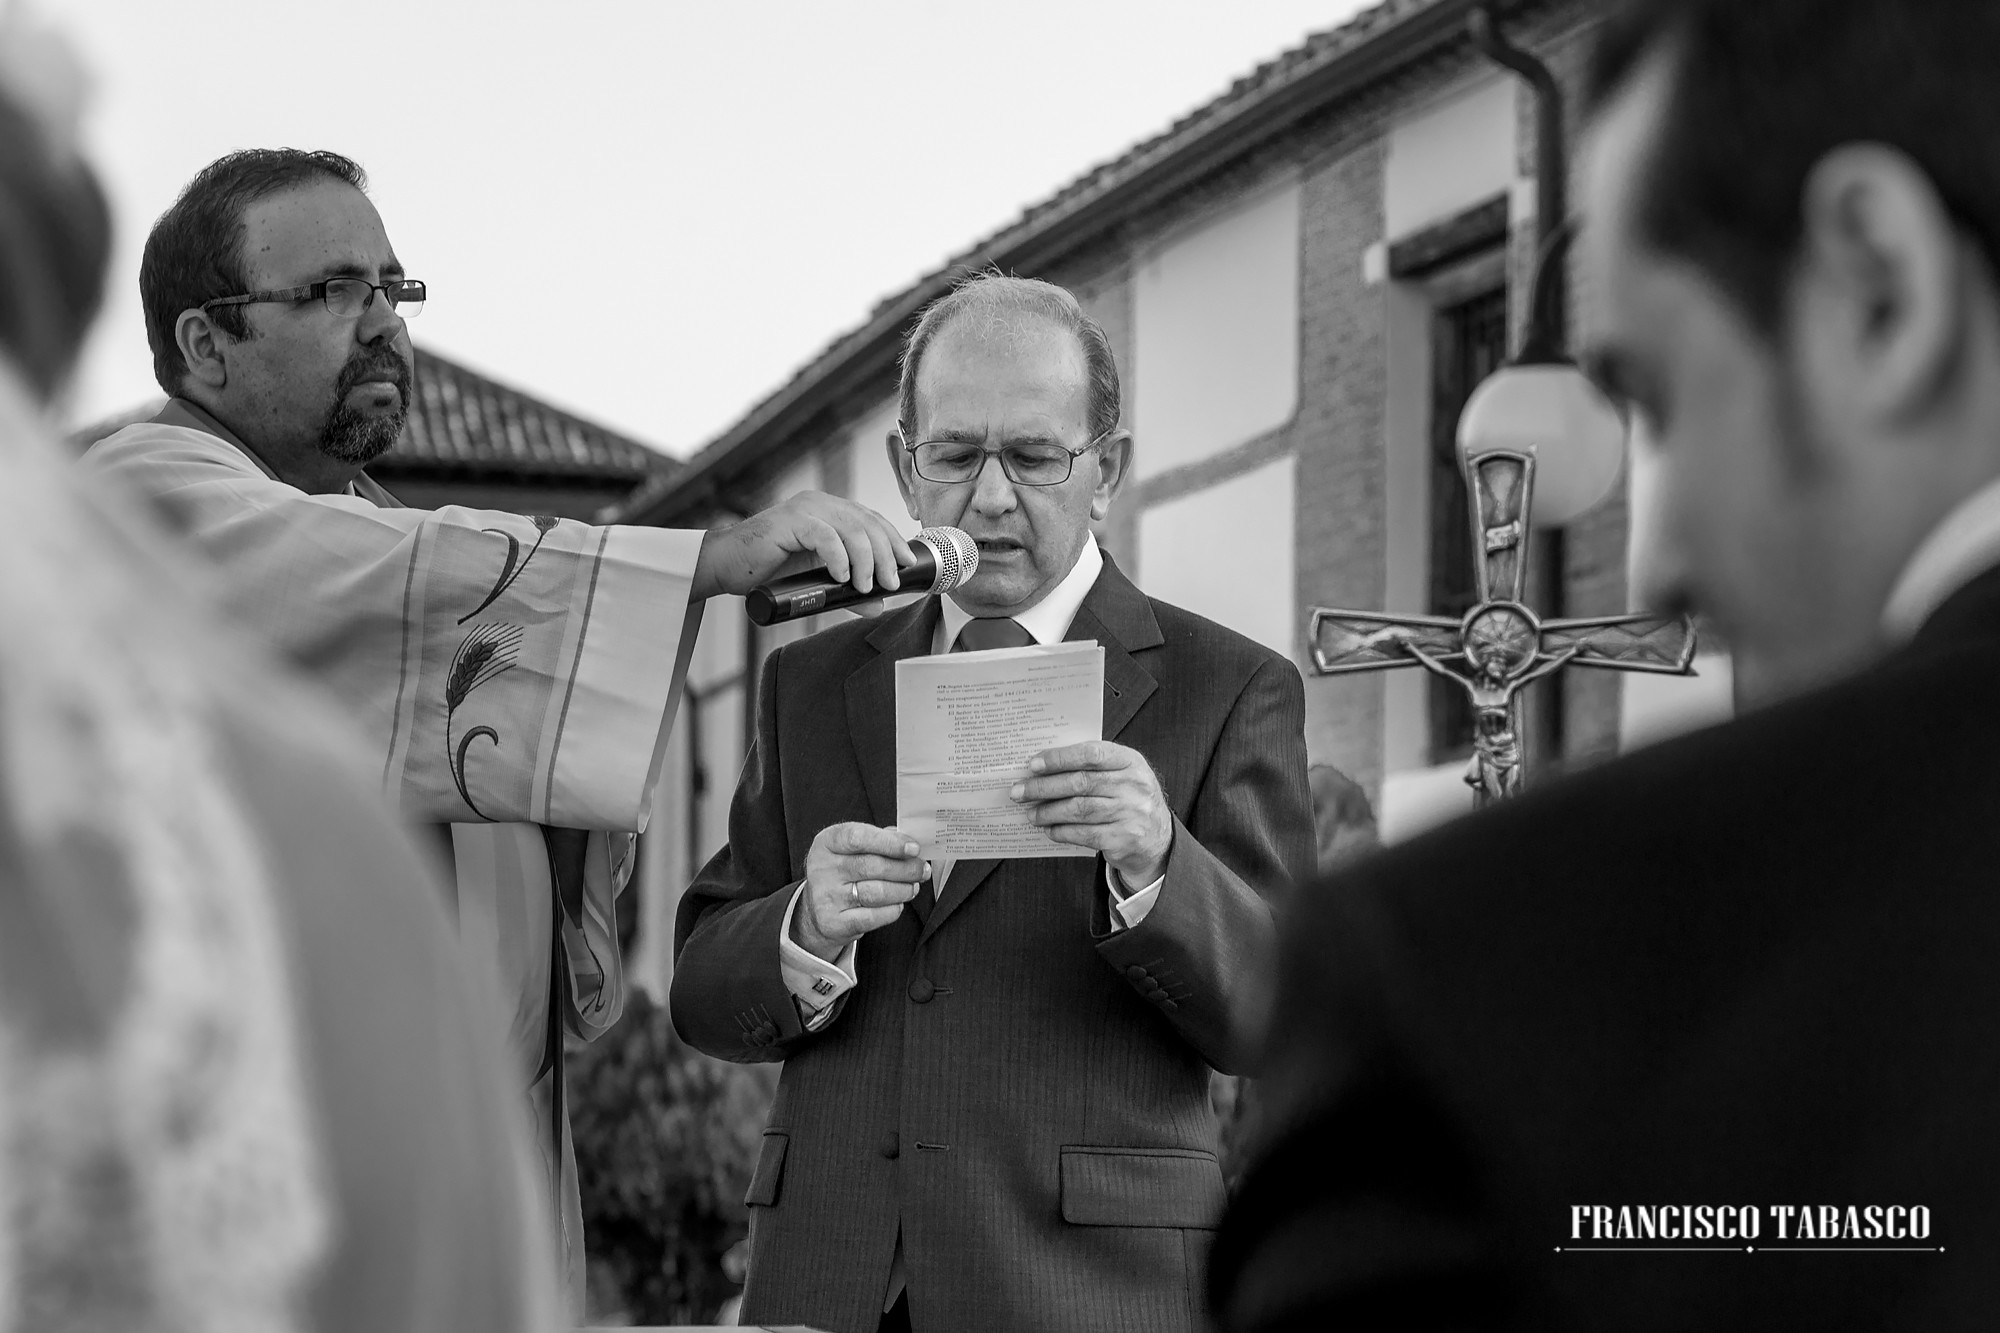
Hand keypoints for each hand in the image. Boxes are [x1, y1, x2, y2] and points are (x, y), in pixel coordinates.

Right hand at [693, 491, 914, 603]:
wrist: (726, 567)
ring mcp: (804, 509)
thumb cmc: (768, 570)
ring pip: (850, 529)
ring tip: (867, 586)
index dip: (892, 540)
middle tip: (890, 583)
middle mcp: (820, 503)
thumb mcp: (816, 581)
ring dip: (865, 560)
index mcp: (829, 511)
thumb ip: (846, 589)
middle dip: (884, 554)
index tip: (906, 565)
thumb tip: (877, 605)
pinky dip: (838, 557)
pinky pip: (823, 535)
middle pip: (866, 524)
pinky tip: (842, 576)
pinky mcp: (788, 521)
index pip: (871, 520)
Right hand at [793, 822, 928, 962]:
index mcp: (827, 843)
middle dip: (905, 869)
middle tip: (922, 870)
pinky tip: (897, 904)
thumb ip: (881, 840)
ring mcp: (826, 897)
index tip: (914, 848)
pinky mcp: (834, 922)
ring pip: (877, 893)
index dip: (890, 843)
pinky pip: (874, 916)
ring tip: (912, 887)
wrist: (819, 909)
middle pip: (872, 866)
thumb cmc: (844, 871)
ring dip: (903, 890)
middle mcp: (822, 868)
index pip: (858, 838)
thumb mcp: (853, 848)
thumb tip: (911, 843)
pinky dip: (893, 910)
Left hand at [1011, 741, 1172, 885]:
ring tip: (1030, 813)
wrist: (1157, 837)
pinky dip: (1061, 832)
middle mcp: (1133, 785)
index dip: (1059, 758)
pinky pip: (1084, 834)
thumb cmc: (1128, 799)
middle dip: (1043, 787)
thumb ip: (1091, 767)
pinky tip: (1049, 829)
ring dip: (1048, 812)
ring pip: (1078, 809)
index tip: (1032, 764)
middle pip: (1079, 783)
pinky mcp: (1123, 839)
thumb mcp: (1120, 774)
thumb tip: (1041, 768)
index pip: (1091, 754)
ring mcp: (1131, 813)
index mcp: (1130, 761)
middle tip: (1019, 791)